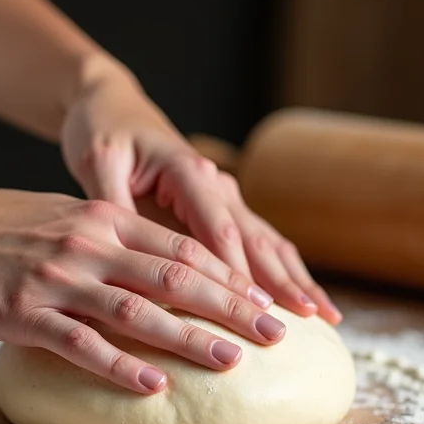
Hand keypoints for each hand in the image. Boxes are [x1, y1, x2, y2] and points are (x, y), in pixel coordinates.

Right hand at [0, 179, 286, 393]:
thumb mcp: (66, 214)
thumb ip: (112, 233)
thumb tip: (156, 261)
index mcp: (104, 219)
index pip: (181, 247)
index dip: (228, 274)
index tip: (263, 300)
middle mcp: (90, 244)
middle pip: (174, 277)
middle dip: (229, 307)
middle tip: (273, 334)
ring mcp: (58, 278)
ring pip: (137, 310)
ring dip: (188, 338)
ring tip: (230, 362)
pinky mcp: (24, 312)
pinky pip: (81, 343)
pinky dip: (120, 365)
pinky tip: (153, 386)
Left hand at [60, 67, 341, 323]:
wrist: (111, 104)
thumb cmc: (101, 131)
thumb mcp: (96, 162)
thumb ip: (113, 208)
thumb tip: (123, 257)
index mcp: (187, 171)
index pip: (219, 229)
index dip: (238, 271)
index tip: (256, 309)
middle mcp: (214, 183)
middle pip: (256, 239)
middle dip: (284, 281)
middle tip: (312, 319)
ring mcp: (222, 194)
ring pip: (268, 241)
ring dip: (296, 279)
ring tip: (327, 315)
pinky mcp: (220, 206)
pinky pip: (258, 241)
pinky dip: (284, 270)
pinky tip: (304, 295)